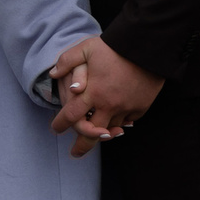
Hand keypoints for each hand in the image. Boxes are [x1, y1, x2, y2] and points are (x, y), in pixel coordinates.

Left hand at [49, 35, 164, 158]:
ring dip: (102, 135)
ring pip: (111, 129)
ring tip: (96, 140)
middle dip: (82, 145)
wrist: (147, 46)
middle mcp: (108, 104)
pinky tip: (118, 125)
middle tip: (75, 153)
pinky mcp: (141, 106)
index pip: (71, 115)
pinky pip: (128, 120)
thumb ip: (67, 60)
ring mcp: (126, 107)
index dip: (60, 124)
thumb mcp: (86, 48)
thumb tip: (52, 73)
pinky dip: (122, 123)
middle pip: (91, 133)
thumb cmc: (114, 46)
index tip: (56, 129)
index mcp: (92, 92)